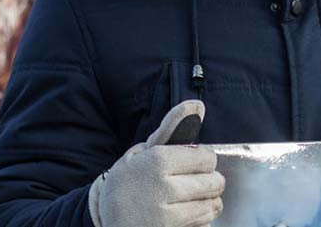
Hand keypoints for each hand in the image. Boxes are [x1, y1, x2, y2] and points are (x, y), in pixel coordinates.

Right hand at [88, 100, 224, 226]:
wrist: (106, 219)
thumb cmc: (127, 181)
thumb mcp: (142, 150)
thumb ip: (171, 127)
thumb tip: (196, 105)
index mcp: (158, 161)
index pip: (207, 158)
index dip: (203, 159)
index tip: (191, 161)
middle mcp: (165, 187)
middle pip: (214, 182)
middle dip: (208, 180)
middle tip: (191, 180)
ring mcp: (168, 215)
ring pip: (213, 204)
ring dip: (207, 200)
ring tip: (188, 197)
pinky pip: (205, 223)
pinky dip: (201, 218)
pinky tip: (184, 213)